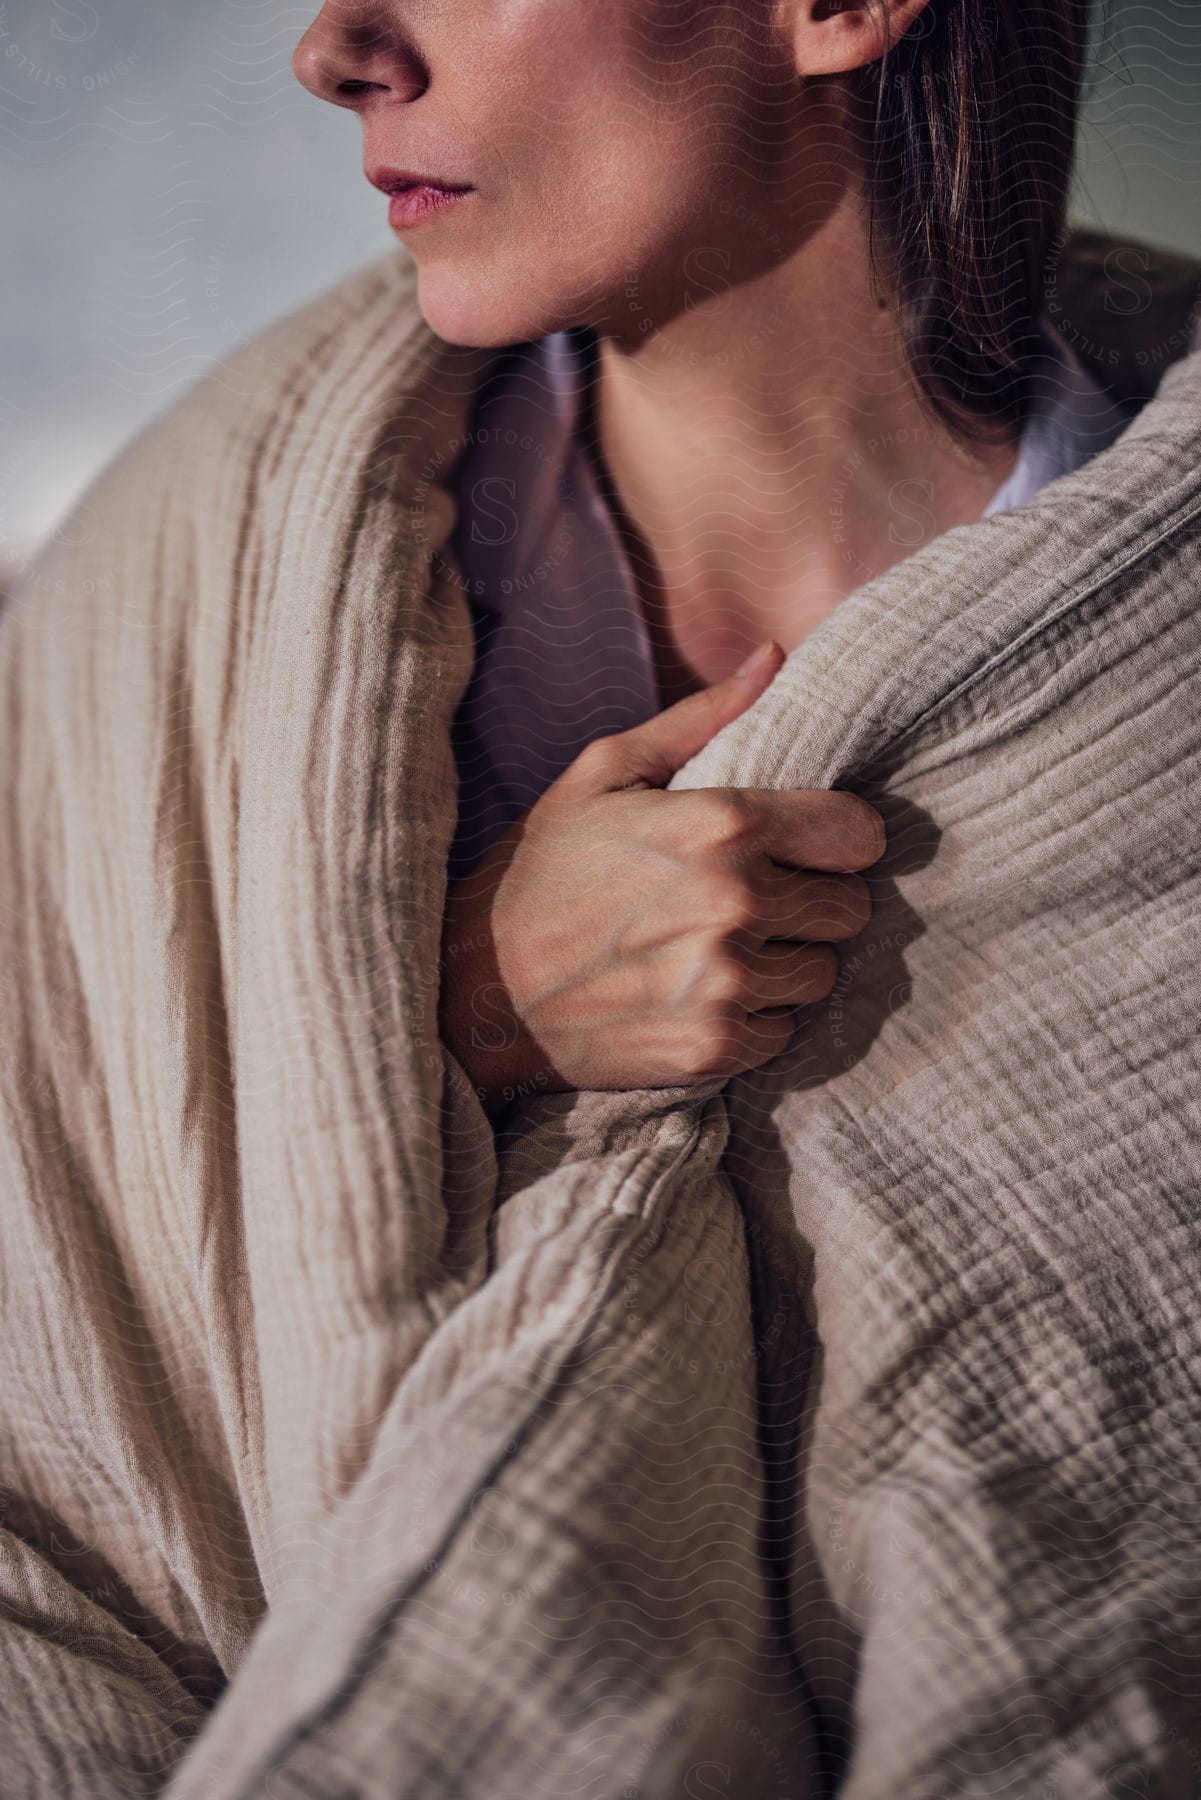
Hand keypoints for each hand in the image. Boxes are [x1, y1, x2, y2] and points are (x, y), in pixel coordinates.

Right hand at [439, 641, 884, 1114]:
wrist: (475, 988)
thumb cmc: (541, 871)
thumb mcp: (604, 773)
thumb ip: (701, 718)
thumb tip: (775, 657)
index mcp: (722, 824)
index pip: (859, 835)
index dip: (836, 839)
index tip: (803, 849)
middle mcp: (735, 903)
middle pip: (850, 909)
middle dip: (810, 902)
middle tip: (749, 903)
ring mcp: (726, 982)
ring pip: (822, 973)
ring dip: (785, 964)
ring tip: (719, 950)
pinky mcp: (714, 1047)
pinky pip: (785, 1031)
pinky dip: (754, 1019)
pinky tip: (698, 996)